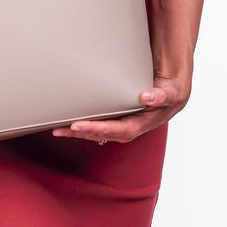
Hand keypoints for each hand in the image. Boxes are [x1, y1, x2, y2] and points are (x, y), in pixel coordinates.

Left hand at [51, 71, 190, 142]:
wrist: (170, 96)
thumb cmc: (169, 93)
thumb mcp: (170, 93)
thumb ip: (162, 95)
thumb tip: (148, 97)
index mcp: (140, 123)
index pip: (115, 130)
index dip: (96, 129)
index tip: (78, 125)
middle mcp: (129, 128)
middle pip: (101, 134)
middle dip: (80, 133)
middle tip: (60, 128)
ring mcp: (121, 125)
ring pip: (96, 132)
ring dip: (77, 132)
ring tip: (56, 129)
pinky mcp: (116, 120)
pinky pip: (97, 126)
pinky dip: (82, 127)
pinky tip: (67, 125)